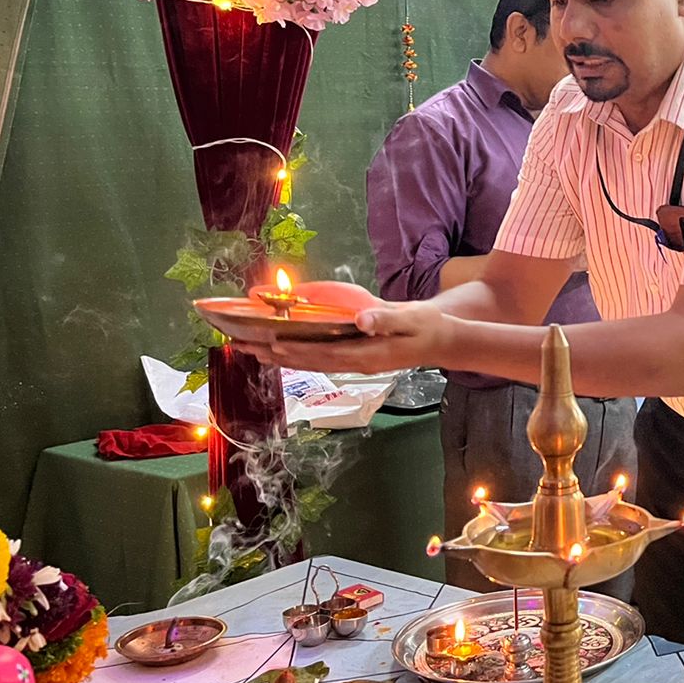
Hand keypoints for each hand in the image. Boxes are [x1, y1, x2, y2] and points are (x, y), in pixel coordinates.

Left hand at [233, 295, 455, 374]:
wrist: (441, 341)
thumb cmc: (428, 327)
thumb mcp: (413, 319)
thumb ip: (386, 319)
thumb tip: (361, 320)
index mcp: (368, 355)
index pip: (325, 354)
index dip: (297, 350)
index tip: (270, 344)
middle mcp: (356, 363)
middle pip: (309, 362)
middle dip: (275, 354)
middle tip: (242, 346)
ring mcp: (354, 363)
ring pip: (311, 363)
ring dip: (280, 358)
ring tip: (251, 351)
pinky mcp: (354, 358)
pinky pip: (319, 360)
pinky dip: (296, 356)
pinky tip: (281, 352)